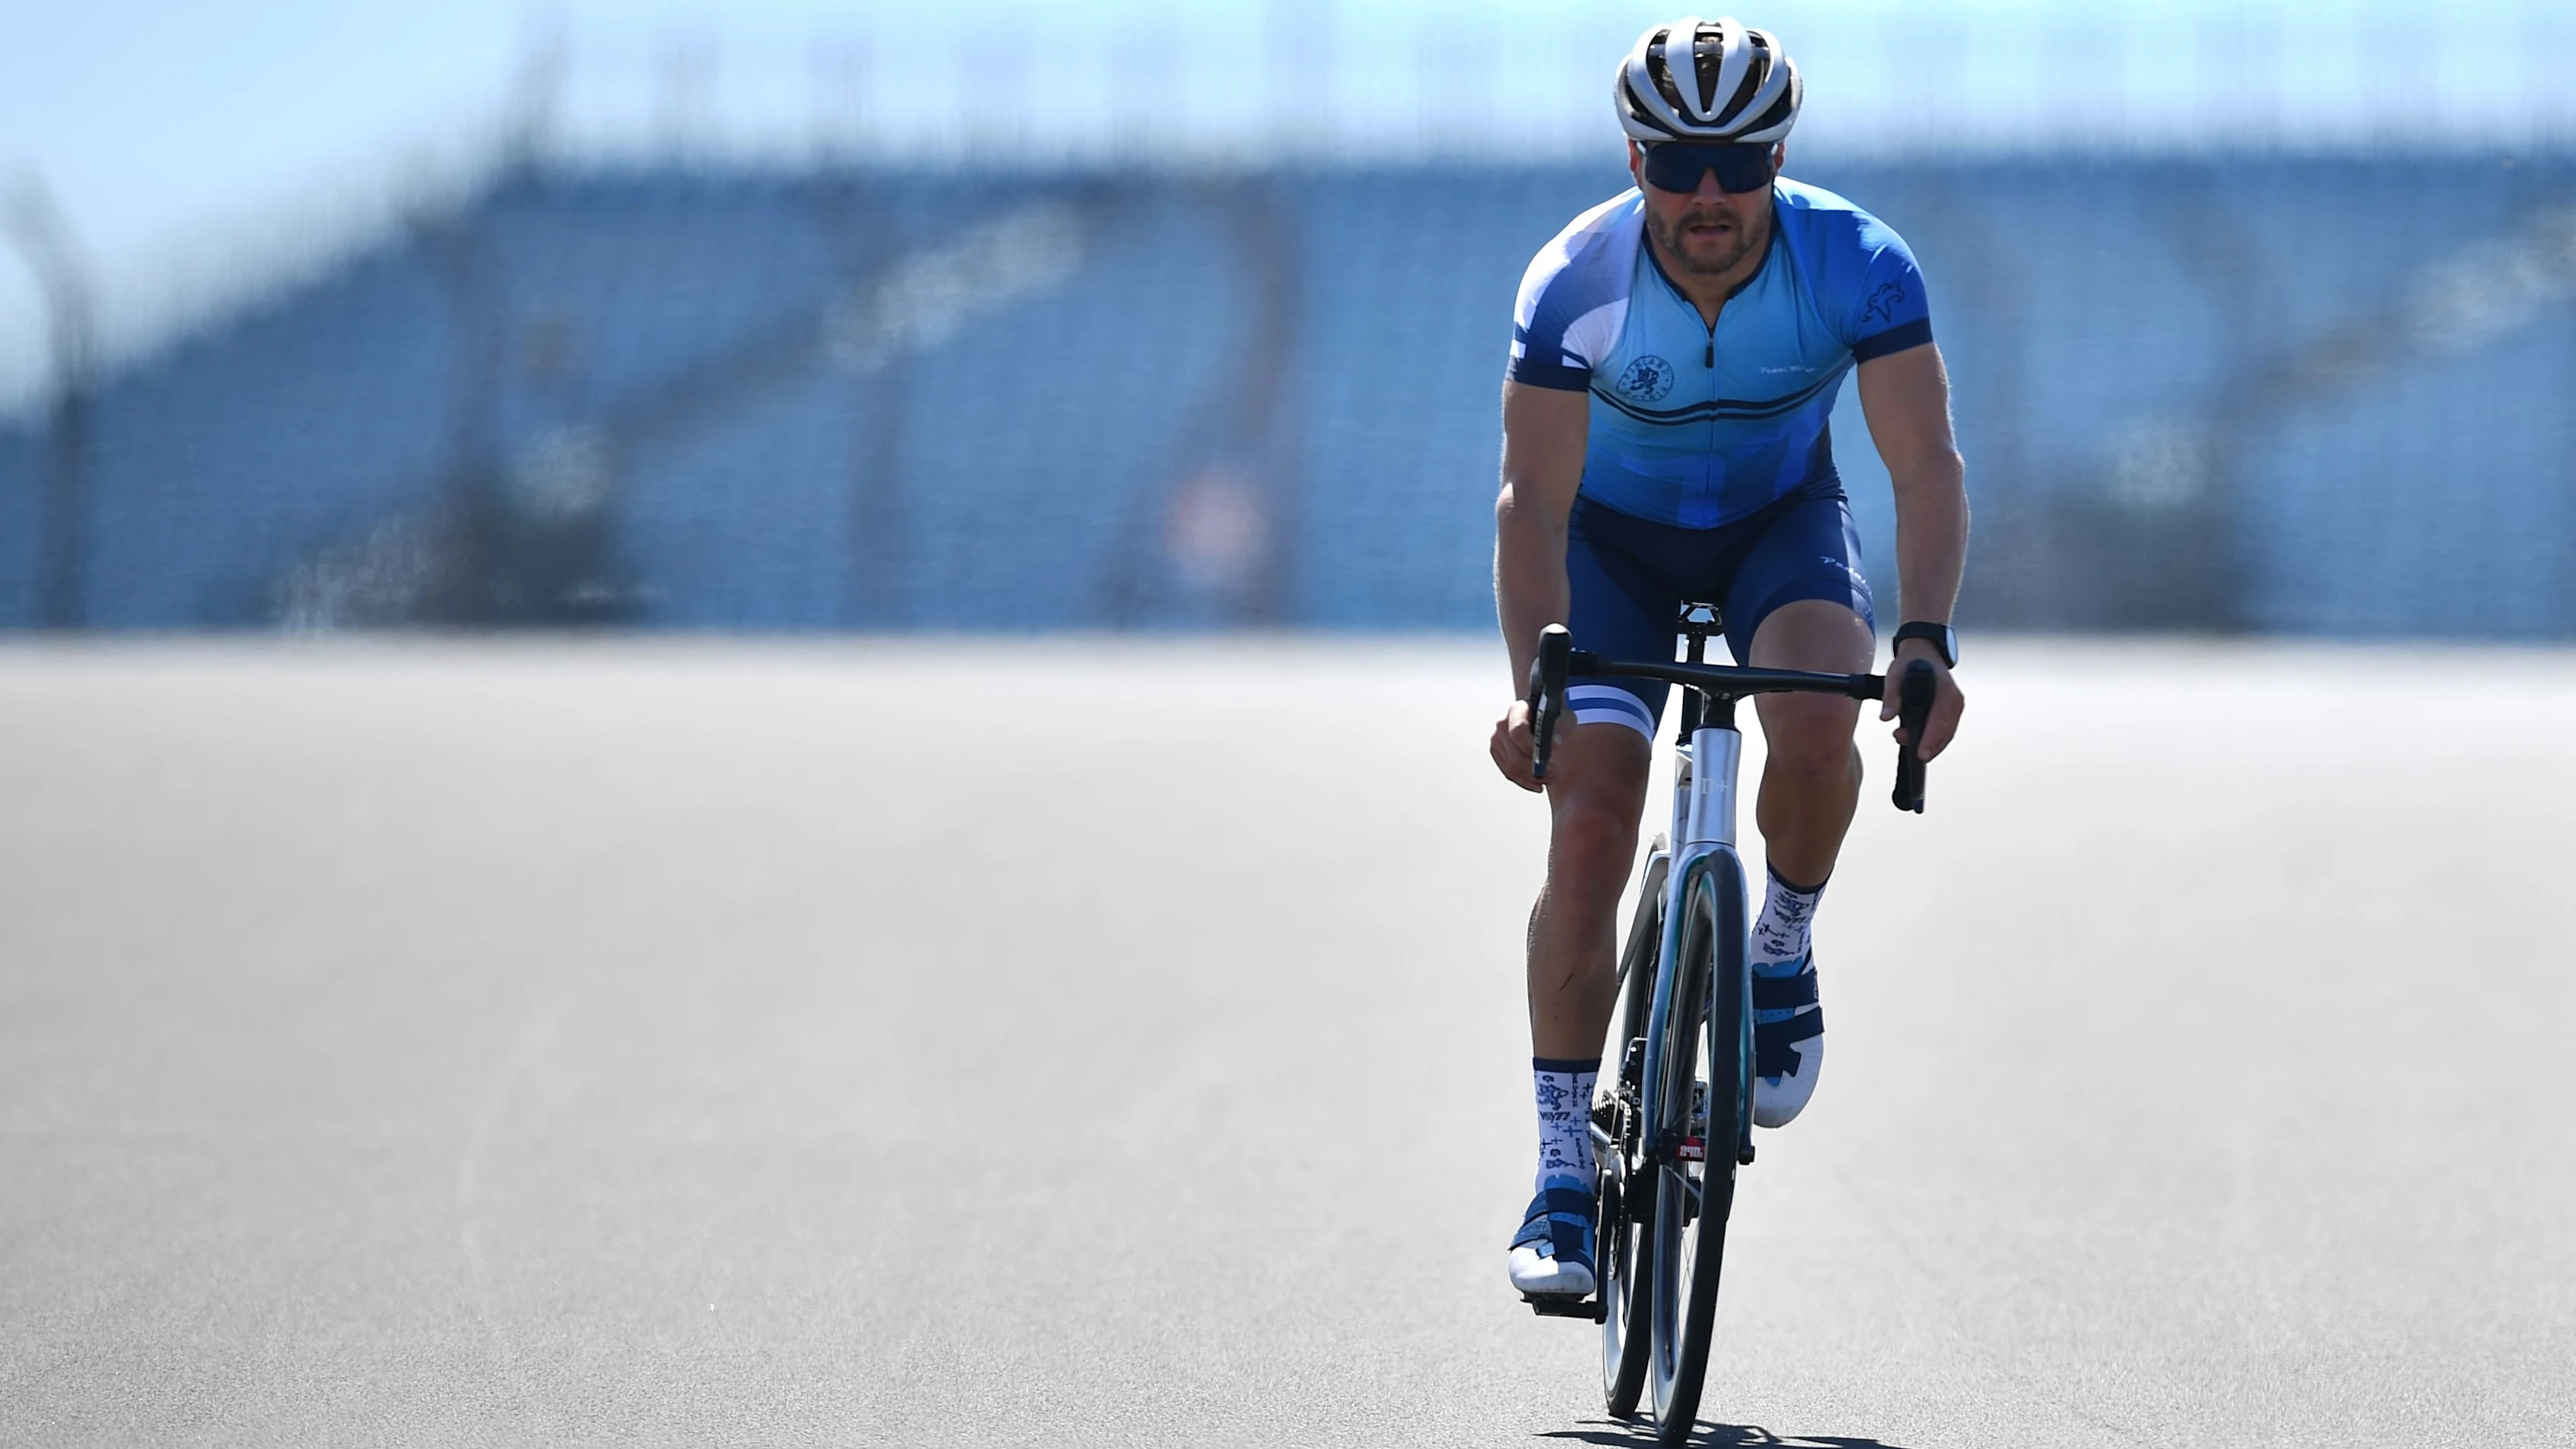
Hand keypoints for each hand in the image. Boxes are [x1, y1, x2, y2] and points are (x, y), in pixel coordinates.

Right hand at [1489, 698, 1576, 792]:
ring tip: (1551, 779)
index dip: (1532, 747)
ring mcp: (1498, 739)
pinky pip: (1508, 772)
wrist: (1541, 715)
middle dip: (1536, 769)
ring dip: (1532, 778)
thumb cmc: (1552, 715)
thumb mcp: (1564, 716)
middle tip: (1555, 774)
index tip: (1550, 756)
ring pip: (1512, 767)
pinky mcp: (1498, 752)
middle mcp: (1503, 724)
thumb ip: (1562, 726)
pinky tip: (1537, 783)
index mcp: (1517, 710)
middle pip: (1515, 754)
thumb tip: (1554, 742)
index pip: (1518, 732)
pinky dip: (1524, 781)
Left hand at [1878, 642, 1964, 761]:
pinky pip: (1947, 729)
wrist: (1924, 651)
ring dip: (1932, 743)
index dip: (1930, 738)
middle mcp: (1954, 698)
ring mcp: (1956, 704)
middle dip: (1930, 745)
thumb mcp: (1894, 675)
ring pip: (1948, 733)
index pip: (1939, 719)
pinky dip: (1935, 738)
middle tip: (1914, 753)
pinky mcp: (1954, 708)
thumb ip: (1891, 697)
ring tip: (1908, 741)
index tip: (1921, 753)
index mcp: (1943, 689)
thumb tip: (1886, 717)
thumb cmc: (1910, 662)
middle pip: (1946, 731)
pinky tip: (1920, 740)